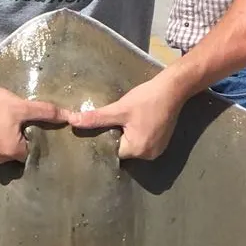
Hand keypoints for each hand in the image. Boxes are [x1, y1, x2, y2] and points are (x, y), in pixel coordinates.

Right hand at [0, 80, 72, 163]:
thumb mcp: (22, 106)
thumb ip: (47, 113)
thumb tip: (70, 117)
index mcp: (10, 152)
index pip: (31, 152)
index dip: (31, 138)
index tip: (27, 126)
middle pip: (18, 154)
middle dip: (19, 140)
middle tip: (15, 122)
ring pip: (5, 152)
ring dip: (7, 140)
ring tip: (3, 122)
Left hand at [69, 73, 187, 159]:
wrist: (173, 89)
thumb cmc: (146, 99)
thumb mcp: (119, 108)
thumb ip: (96, 118)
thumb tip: (72, 121)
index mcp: (137, 150)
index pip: (113, 151)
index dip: (107, 138)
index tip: (106, 125)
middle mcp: (148, 155)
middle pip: (123, 150)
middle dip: (118, 136)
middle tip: (117, 120)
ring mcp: (157, 150)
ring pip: (133, 146)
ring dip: (128, 135)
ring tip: (128, 119)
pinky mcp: (162, 143)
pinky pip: (143, 143)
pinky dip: (138, 134)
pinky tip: (138, 120)